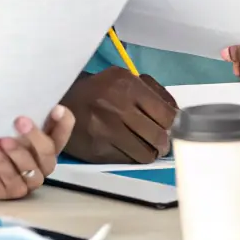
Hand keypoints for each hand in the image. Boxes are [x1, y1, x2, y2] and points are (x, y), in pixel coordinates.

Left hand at [0, 106, 74, 198]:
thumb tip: (28, 90)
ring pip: (30, 170)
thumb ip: (20, 110)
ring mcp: (29, 180)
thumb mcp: (6, 118)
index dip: (64, 122)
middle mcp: (42, 163)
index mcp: (47, 141)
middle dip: (35, 137)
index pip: (63, 132)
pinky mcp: (12, 192)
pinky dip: (0, 164)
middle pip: (48, 153)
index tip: (56, 108)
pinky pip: (11, 182)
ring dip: (15, 153)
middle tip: (19, 120)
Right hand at [62, 69, 176, 162]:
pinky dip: (135, 158)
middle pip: (159, 135)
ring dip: (152, 152)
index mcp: (127, 85)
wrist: (62, 104)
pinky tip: (132, 150)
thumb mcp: (123, 78)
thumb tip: (177, 112)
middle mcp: (118, 106)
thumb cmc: (99, 90)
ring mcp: (107, 130)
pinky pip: (129, 161)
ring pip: (146, 152)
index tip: (173, 127)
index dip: (173, 123)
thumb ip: (152, 90)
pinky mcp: (99, 150)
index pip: (165, 113)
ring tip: (149, 148)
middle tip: (162, 142)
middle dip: (165, 141)